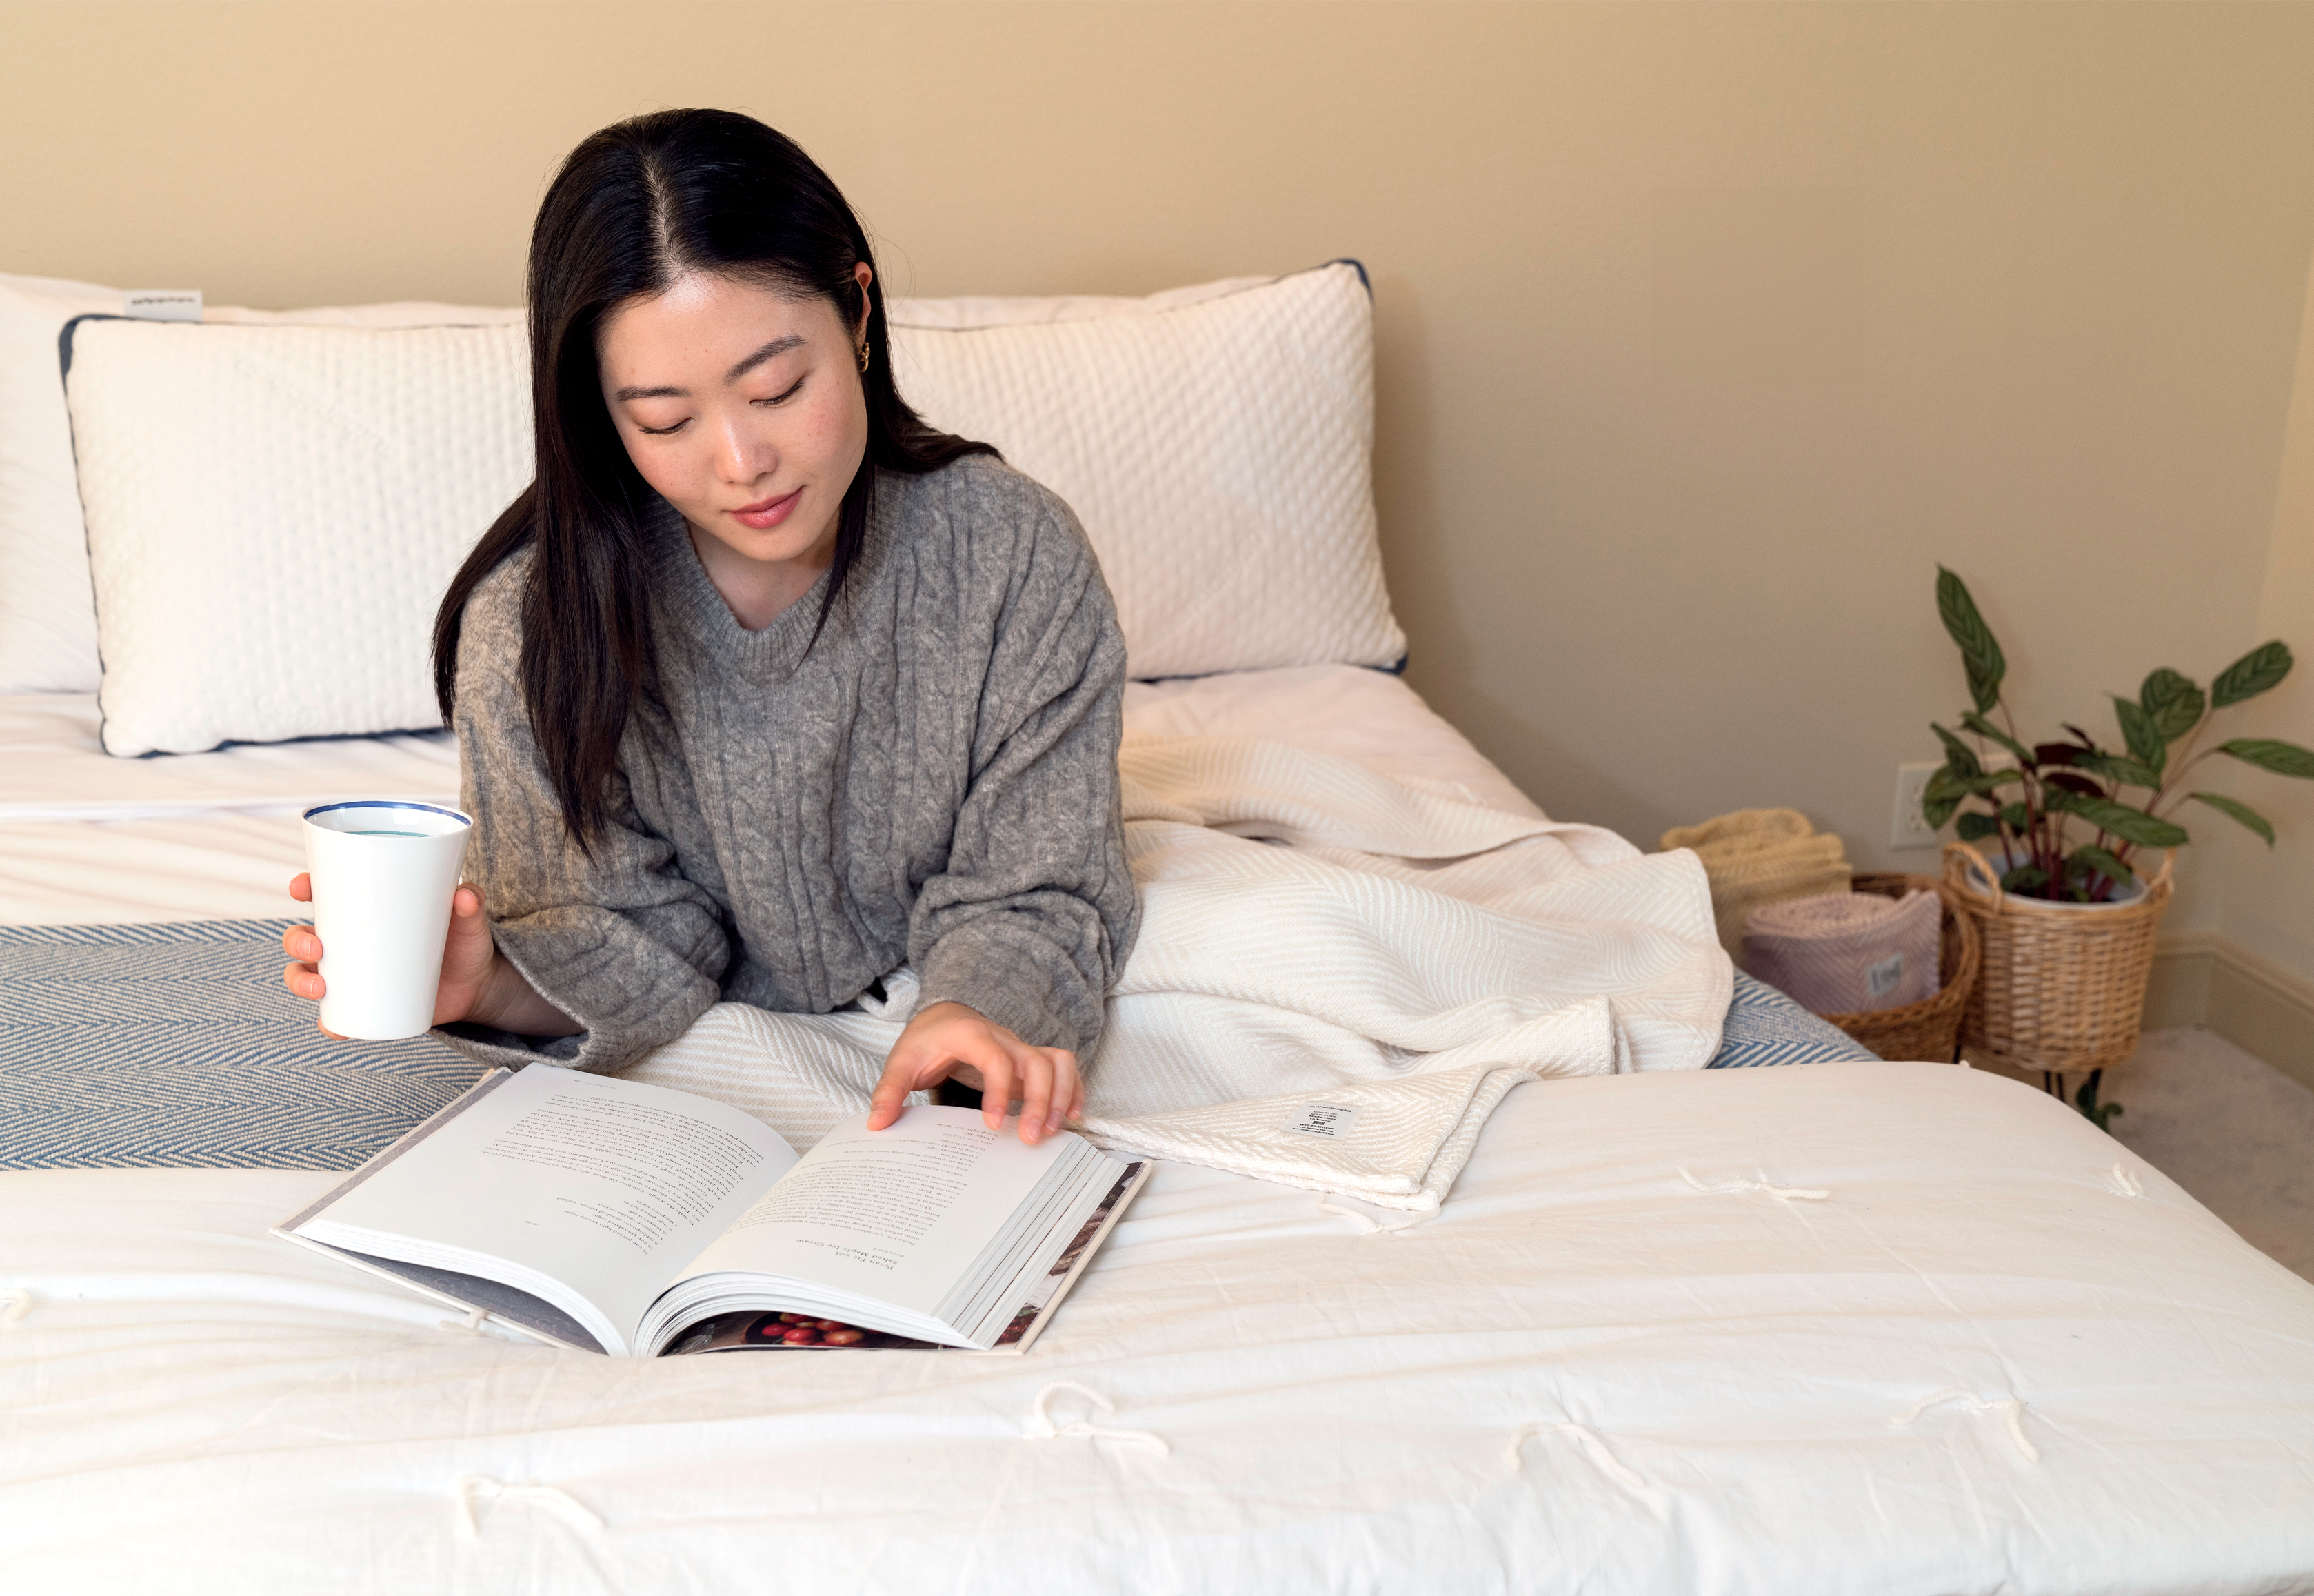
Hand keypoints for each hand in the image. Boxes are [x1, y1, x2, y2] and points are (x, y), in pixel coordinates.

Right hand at [281, 873, 503, 1037]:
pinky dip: (329, 1023)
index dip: (303, 887)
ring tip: (321, 988)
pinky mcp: (364, 1004)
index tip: (301, 888)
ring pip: (307, 974)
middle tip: (318, 947)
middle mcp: (348, 941)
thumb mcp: (468, 921)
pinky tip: (332, 1027)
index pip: (323, 893)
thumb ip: (471, 904)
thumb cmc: (463, 941)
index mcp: (364, 909)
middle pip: (303, 935)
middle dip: (297, 940)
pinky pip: (334, 1017)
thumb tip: (465, 896)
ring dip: (301, 981)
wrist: (476, 985)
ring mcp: (352, 974)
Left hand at [867, 1001, 1081, 1144]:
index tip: (992, 1124)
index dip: (999, 1091)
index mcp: (972, 1036)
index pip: (996, 1059)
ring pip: (1057, 1063)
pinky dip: (1072, 1089)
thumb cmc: (927, 1039)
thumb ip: (889, 1091)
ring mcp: (1022, 1050)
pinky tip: (1070, 1118)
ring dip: (1061, 1096)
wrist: (946, 1016)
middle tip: (1030, 1138)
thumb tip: (877, 1123)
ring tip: (1053, 1132)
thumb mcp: (902, 1061)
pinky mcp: (1031, 1061)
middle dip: (1040, 1101)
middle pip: (1037, 1063)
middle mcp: (1004, 1040)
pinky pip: (1064, 1067)